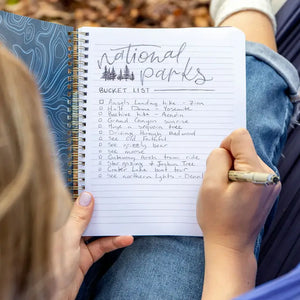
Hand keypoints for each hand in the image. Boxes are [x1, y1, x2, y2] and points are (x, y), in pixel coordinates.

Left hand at [52, 192, 133, 299]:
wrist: (52, 299)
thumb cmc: (52, 267)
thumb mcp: (68, 239)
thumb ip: (79, 218)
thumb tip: (87, 196)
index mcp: (58, 225)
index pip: (73, 207)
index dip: (86, 197)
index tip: (101, 188)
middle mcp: (67, 233)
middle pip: (87, 218)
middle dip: (102, 211)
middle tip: (118, 201)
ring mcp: (76, 246)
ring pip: (97, 232)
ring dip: (111, 228)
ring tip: (127, 219)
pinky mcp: (85, 259)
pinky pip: (101, 247)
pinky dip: (113, 243)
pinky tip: (126, 239)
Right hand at [197, 128, 280, 252]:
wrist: (231, 245)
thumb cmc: (217, 218)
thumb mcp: (210, 185)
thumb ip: (217, 159)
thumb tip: (224, 150)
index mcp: (256, 172)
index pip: (240, 137)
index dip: (224, 147)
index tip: (218, 167)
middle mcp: (269, 174)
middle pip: (243, 149)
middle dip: (227, 162)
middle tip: (221, 185)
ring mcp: (271, 182)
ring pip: (245, 160)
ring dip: (232, 171)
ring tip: (227, 192)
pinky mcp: (268, 188)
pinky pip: (250, 171)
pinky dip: (238, 178)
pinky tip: (233, 194)